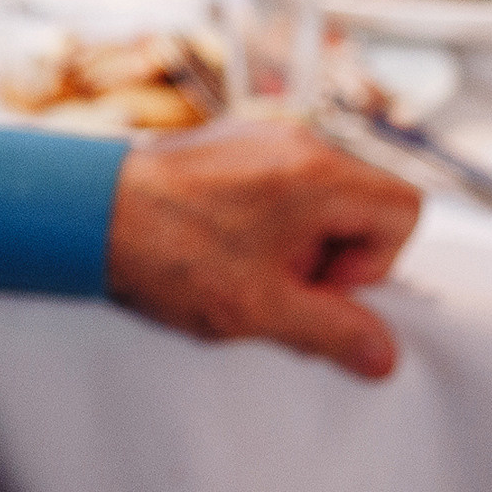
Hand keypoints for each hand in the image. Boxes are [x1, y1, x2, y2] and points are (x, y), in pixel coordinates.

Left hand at [106, 121, 421, 377]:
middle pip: (366, 201)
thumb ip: (333, 332)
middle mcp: (297, 140)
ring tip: (244, 266)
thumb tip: (385, 356)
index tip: (316, 286)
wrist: (86, 211)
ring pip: (323, 195)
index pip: (406, 209)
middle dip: (335, 253)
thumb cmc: (169, 252)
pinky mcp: (230, 142)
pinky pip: (282, 183)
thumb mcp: (260, 310)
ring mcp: (261, 135)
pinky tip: (221, 247)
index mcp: (319, 173)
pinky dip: (269, 219)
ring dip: (300, 239)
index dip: (375, 263)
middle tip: (278, 281)